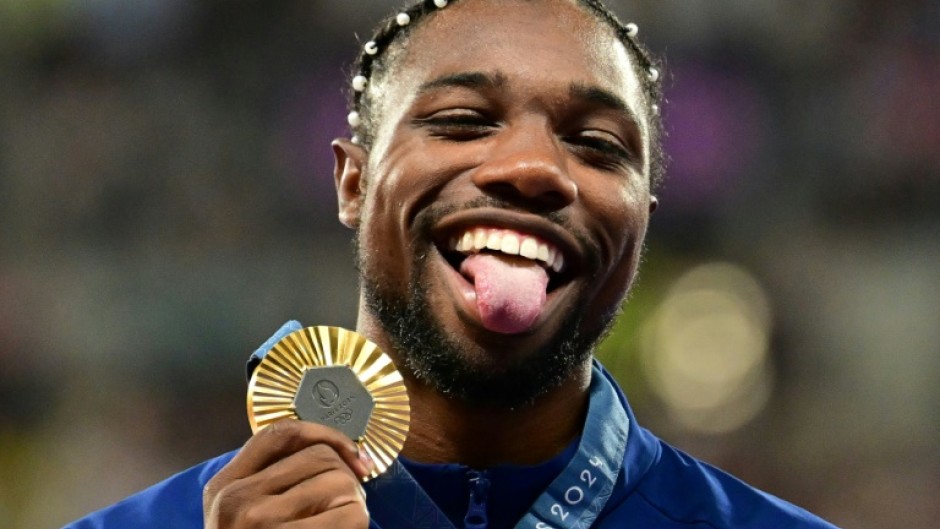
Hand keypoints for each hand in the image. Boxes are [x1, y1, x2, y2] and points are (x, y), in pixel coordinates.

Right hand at [204, 419, 372, 527]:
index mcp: (223, 486)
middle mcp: (235, 500)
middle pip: (319, 457)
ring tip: (344, 524)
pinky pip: (349, 514)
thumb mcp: (247, 515)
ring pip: (339, 483)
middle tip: (348, 505)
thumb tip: (343, 455)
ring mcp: (258, 522)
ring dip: (356, 502)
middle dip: (346, 477)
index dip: (326, 434)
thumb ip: (275, 483)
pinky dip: (358, 521)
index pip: (281, 434)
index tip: (352, 456)